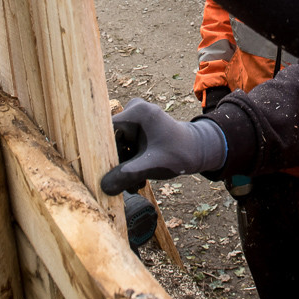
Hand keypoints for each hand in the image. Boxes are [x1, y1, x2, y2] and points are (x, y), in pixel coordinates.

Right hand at [100, 98, 226, 194]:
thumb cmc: (178, 153)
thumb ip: (126, 175)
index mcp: (137, 112)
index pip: (107, 131)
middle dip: (117, 164)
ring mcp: (135, 119)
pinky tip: (137, 180)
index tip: (101, 171)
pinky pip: (125, 146)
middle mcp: (134, 110)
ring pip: (118, 146)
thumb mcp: (151, 166)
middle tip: (122, 186)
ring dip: (124, 167)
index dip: (101, 151)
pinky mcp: (137, 129)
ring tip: (134, 186)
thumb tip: (103, 187)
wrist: (197, 151)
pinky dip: (129, 163)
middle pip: (112, 140)